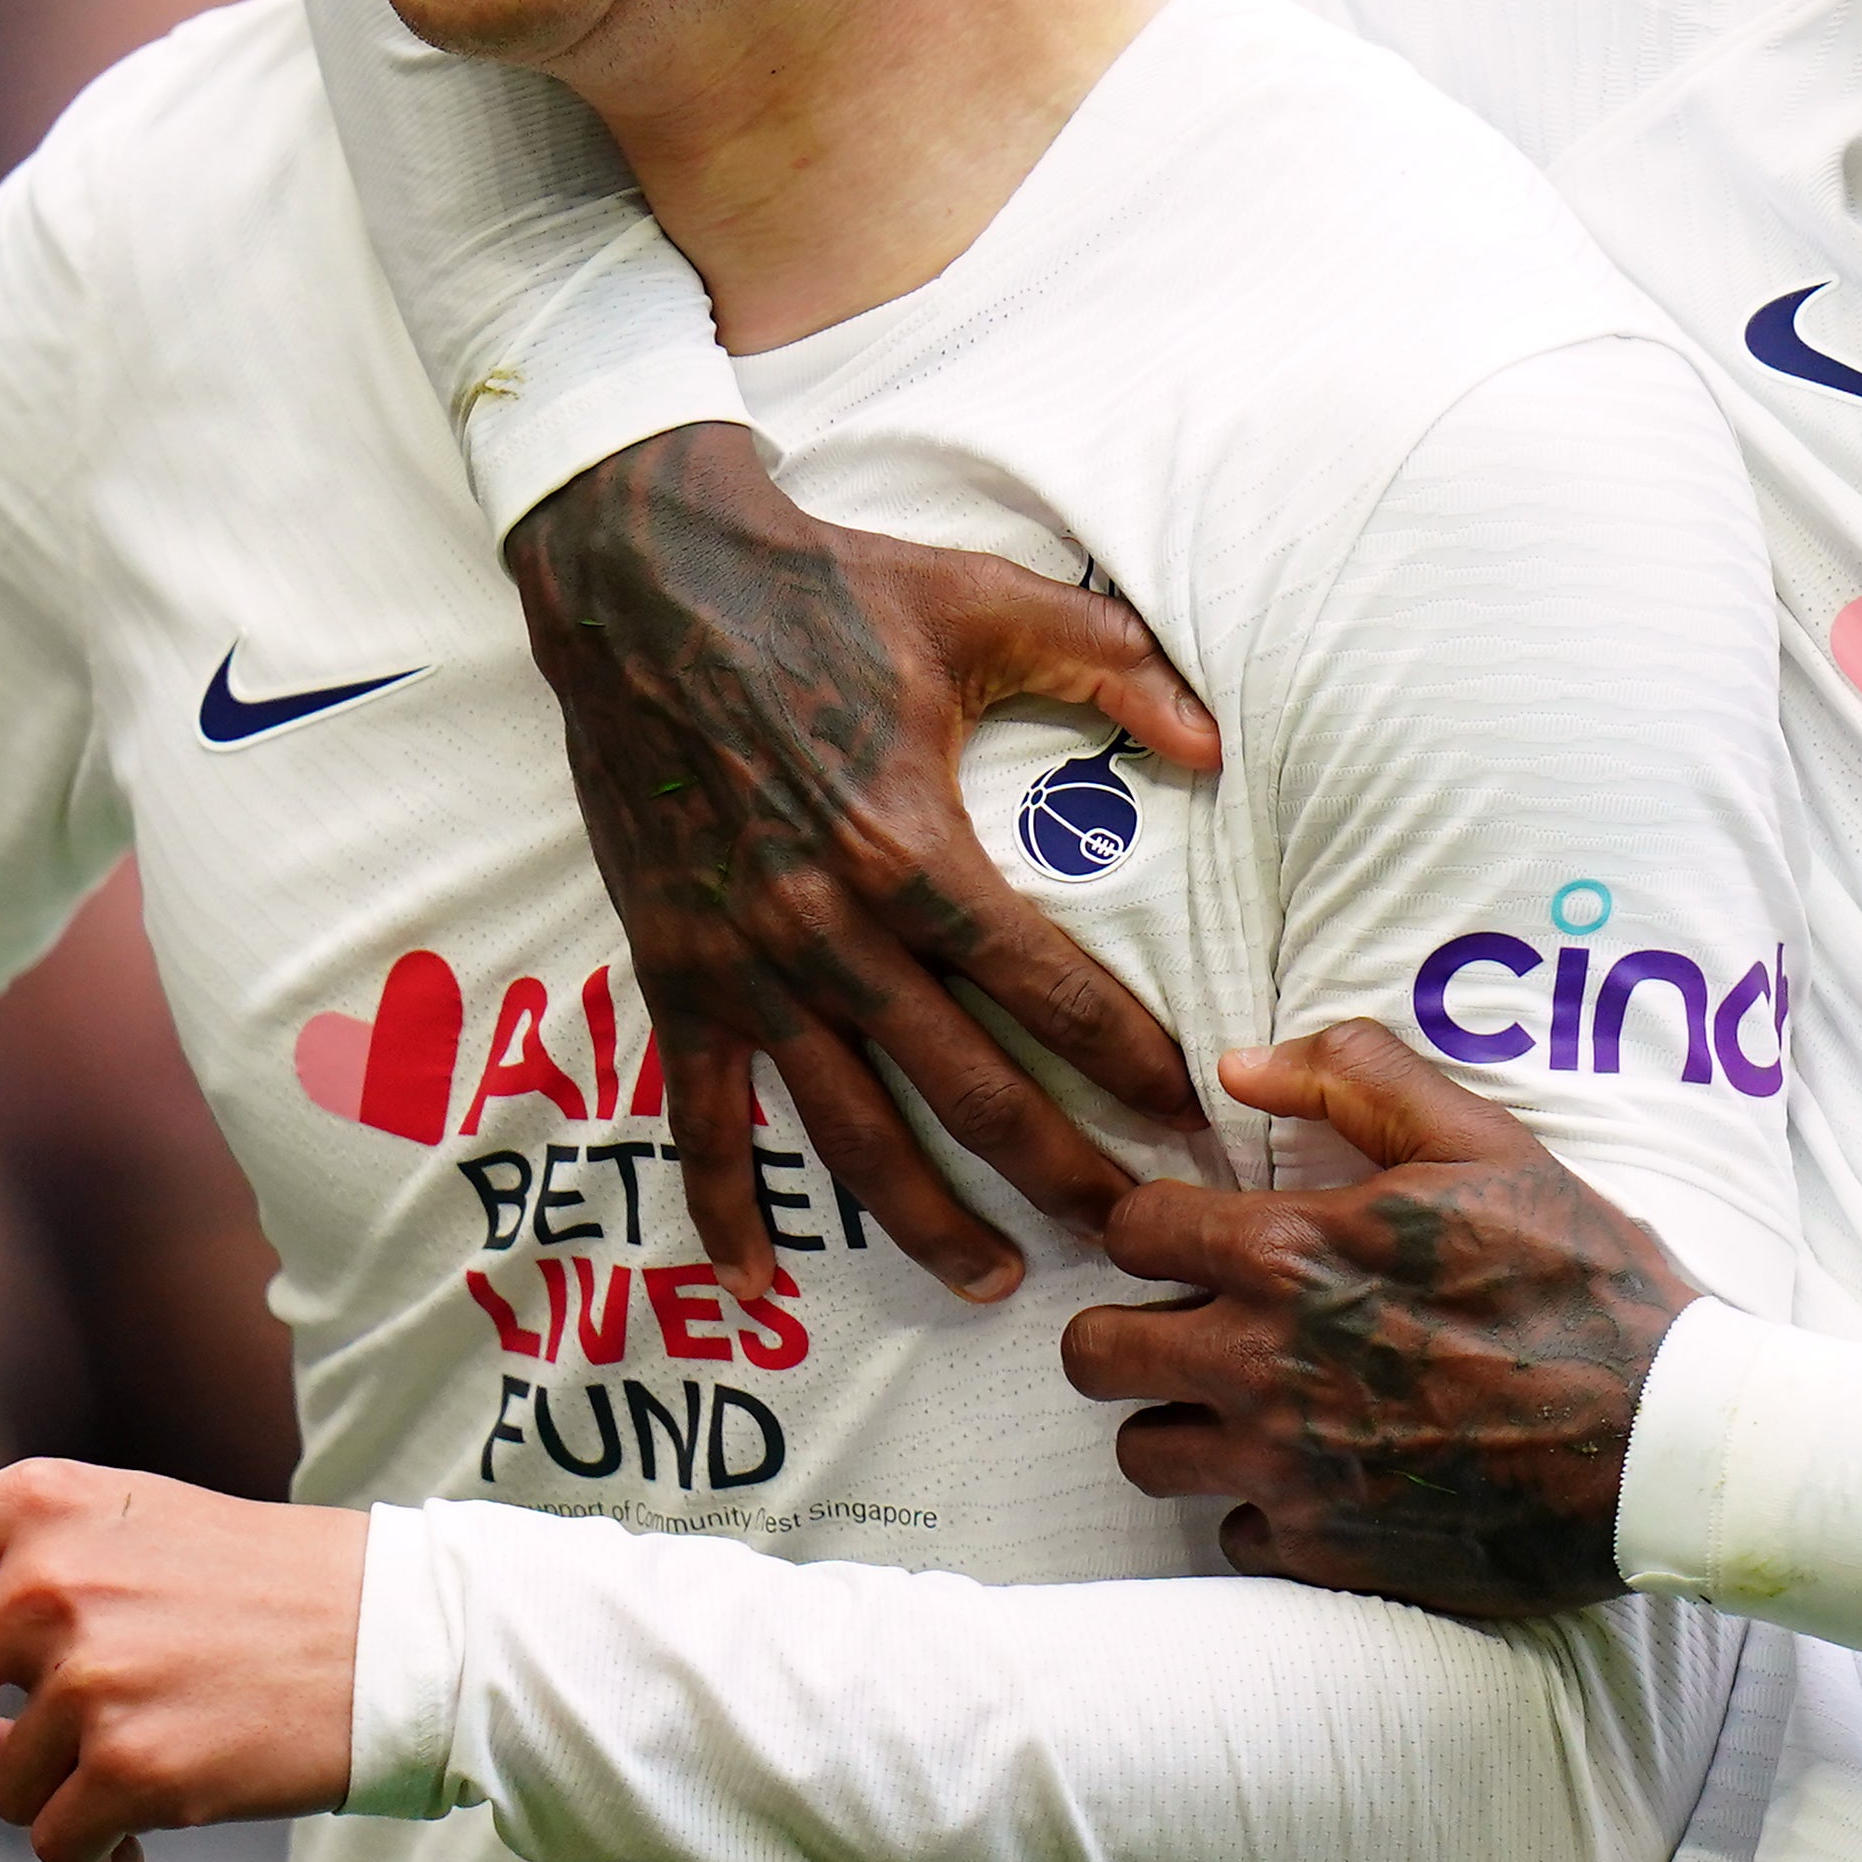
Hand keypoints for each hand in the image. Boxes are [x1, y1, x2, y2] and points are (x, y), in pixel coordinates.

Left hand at [0, 1459, 363, 1861]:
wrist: (398, 1635)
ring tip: (126, 1762)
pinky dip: (90, 1856)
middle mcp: (46, 1580)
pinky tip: (149, 1825)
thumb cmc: (248, 1582)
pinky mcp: (135, 1765)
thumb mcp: (117, 1523)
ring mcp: (90, 1674)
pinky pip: (49, 1847)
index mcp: (33, 1504)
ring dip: (36, 1797)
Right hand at [507, 422, 1221, 1306]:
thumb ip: (1110, 666)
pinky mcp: (676, 972)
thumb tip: (1215, 747)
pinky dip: (725, 1204)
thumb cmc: (825, 587)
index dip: (1125, 1057)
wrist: (647, 579)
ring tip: (997, 1281)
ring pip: (850, 1128)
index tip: (1185, 1112)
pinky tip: (756, 1279)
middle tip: (1130, 1232)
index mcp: (909, 843)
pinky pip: (701, 1114)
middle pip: (964, 1086)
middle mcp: (826, 927)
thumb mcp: (984, 601)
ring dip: (927, 1218)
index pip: (1044, 985)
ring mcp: (745, 962)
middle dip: (1057, 1170)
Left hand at [1064, 1021, 1696, 1618]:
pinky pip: (1230, 1535)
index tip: (1192, 1242)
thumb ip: (1354, 1080)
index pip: (1130, 1231)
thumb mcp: (1483, 1142)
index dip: (1154, 1228)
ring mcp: (1288, 1470)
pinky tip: (1318, 1479)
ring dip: (1179, 1426)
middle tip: (1188, 1329)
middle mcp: (1264, 1365)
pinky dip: (1260, 1510)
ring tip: (1241, 1408)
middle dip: (1127, 1333)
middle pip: (1095, 1356)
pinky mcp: (1325, 1553)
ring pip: (1144, 1454)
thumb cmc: (1580, 1279)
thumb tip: (1238, 1065)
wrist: (1664, 1438)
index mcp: (1290, 1254)